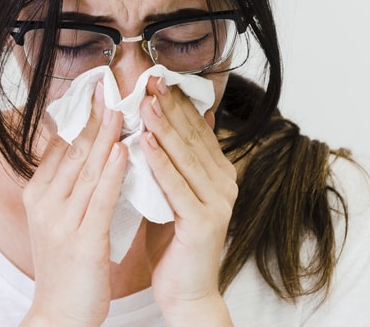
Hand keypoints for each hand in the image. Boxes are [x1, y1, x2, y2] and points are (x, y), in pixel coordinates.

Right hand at [20, 82, 127, 326]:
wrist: (60, 312)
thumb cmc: (66, 264)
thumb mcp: (58, 218)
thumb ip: (69, 185)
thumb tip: (87, 150)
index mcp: (38, 195)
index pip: (59, 146)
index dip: (78, 117)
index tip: (95, 92)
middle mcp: (45, 203)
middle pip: (72, 151)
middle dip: (92, 117)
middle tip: (108, 87)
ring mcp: (61, 221)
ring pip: (86, 169)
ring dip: (104, 136)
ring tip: (120, 108)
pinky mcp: (81, 240)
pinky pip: (100, 199)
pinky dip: (111, 172)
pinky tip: (123, 151)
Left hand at [139, 76, 236, 325]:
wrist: (185, 290)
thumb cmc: (172, 242)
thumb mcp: (168, 194)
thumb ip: (165, 164)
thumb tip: (147, 128)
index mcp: (216, 173)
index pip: (195, 130)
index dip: (177, 103)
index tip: (156, 79)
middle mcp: (223, 183)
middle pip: (192, 137)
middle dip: (170, 106)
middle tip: (151, 79)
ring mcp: (218, 202)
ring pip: (186, 157)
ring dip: (165, 127)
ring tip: (146, 102)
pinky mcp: (205, 222)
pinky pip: (178, 187)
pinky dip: (161, 163)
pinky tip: (146, 142)